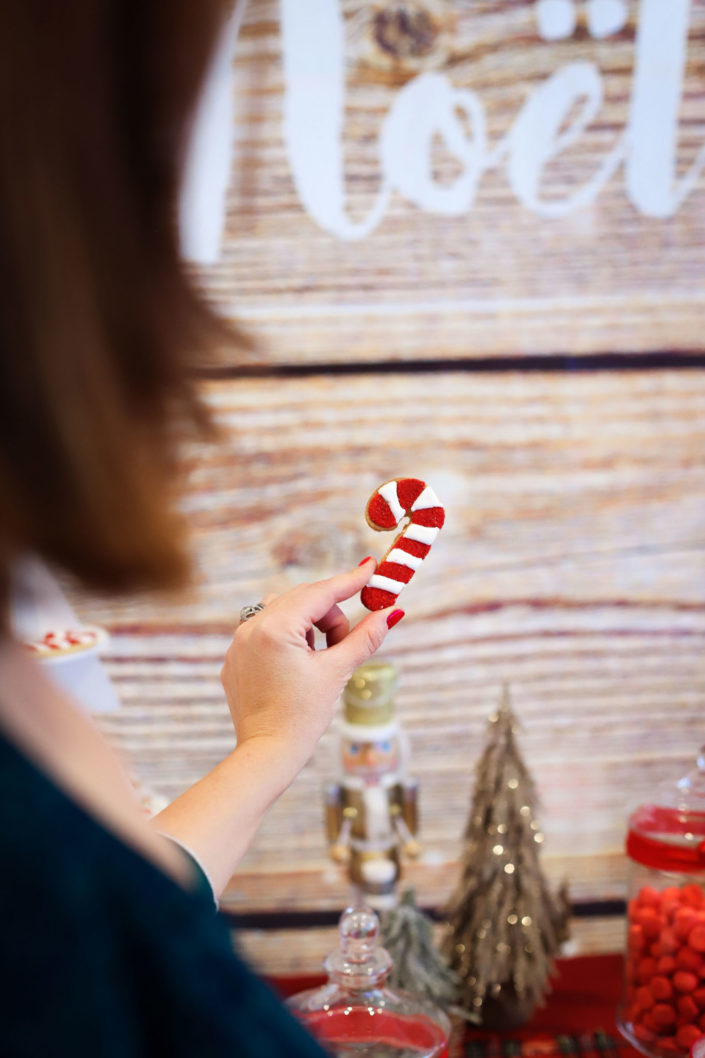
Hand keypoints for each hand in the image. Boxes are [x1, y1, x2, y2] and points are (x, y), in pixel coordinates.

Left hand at [220, 559, 401, 778]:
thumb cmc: (303, 717)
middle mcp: (251, 628)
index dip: (349, 580)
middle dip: (331, 616)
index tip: (370, 567)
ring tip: (319, 658)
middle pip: (303, 600)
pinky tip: (296, 668)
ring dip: (309, 625)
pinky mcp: (235, 658)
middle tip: (346, 642)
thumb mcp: (337, 672)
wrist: (267, 754)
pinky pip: (264, 631)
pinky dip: (287, 639)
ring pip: (283, 612)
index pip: (320, 593)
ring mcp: (238, 643)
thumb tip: (392, 612)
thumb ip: (365, 637)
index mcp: (275, 628)